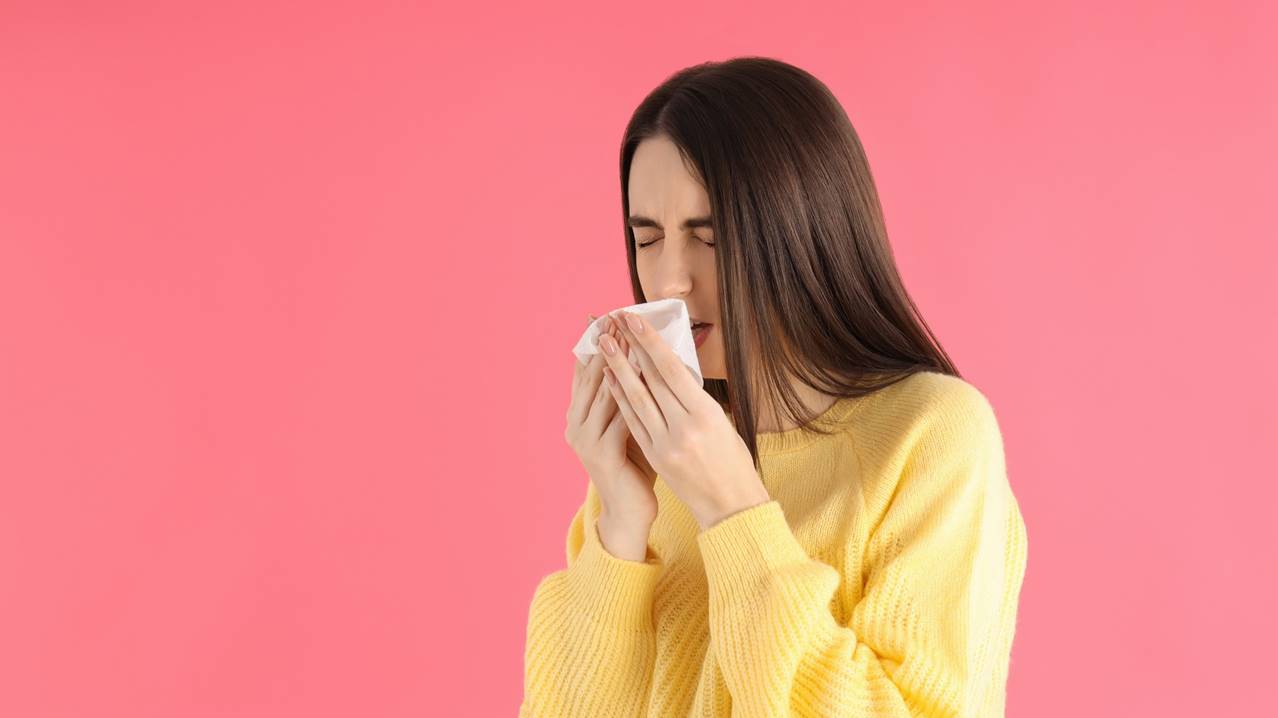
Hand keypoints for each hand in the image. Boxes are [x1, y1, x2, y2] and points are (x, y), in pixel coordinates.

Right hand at [565, 314, 658, 550]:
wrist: (630, 512)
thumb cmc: (635, 466)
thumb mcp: (630, 425)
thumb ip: (629, 398)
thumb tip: (643, 360)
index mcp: (579, 416)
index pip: (585, 371)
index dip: (594, 343)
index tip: (604, 316)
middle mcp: (576, 424)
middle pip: (591, 375)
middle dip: (604, 345)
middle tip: (615, 316)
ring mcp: (585, 439)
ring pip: (603, 391)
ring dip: (617, 362)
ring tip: (629, 336)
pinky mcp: (601, 453)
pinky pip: (618, 415)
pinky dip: (631, 393)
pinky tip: (643, 375)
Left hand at [599, 309, 771, 529]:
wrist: (731, 505)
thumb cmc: (733, 460)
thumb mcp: (722, 422)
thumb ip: (696, 399)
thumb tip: (672, 369)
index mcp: (707, 414)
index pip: (673, 370)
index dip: (651, 343)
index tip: (634, 320)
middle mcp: (684, 427)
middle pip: (651, 380)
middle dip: (631, 348)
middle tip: (613, 324)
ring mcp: (666, 444)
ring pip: (637, 399)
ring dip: (618, 369)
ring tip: (605, 346)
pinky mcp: (655, 457)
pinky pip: (633, 422)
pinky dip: (621, 399)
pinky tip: (610, 380)